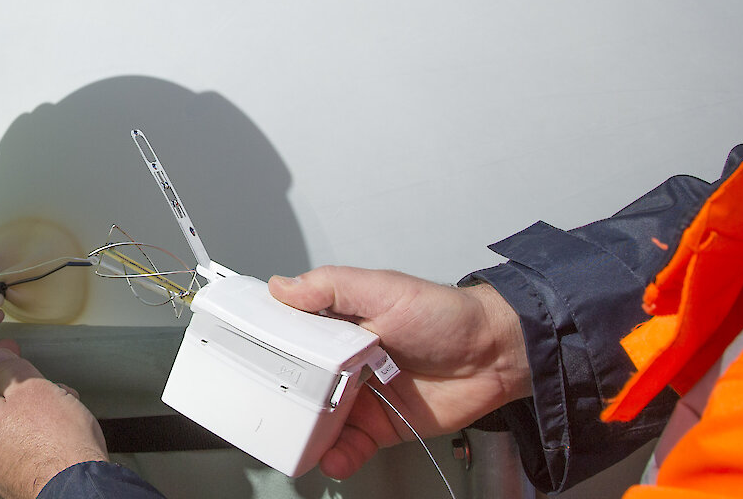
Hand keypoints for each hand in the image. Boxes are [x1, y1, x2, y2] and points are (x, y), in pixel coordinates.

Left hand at [0, 343, 107, 498]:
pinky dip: (30, 434)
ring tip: (58, 409)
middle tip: (44, 384)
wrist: (77, 490)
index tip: (13, 352)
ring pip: (4, 424)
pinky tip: (55, 431)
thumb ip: (8, 366)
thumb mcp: (31, 386)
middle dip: (18, 389)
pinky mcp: (4, 481)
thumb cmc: (55, 444)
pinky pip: (12, 446)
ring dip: (29, 410)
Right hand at [268, 267, 528, 478]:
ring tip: (301, 438)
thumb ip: (331, 286)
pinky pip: (352, 446)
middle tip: (272, 407)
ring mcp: (362, 396)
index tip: (247, 360)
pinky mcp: (381, 426)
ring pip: (321, 420)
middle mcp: (347, 362)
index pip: (293, 338)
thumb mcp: (384, 287)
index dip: (270, 349)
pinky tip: (334, 456)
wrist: (496, 353)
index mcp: (340, 325)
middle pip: (301, 384)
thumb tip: (283, 285)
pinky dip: (339, 456)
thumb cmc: (447, 313)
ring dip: (308, 433)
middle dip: (284, 399)